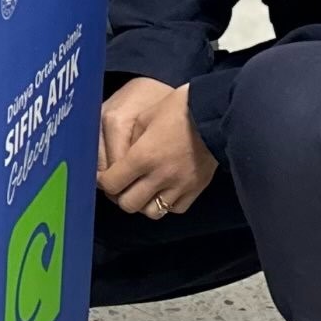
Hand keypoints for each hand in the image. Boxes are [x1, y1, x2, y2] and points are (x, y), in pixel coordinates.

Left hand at [97, 76, 217, 218]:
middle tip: (122, 185)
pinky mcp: (196, 189)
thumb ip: (129, 142)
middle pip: (128, 204)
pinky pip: (175, 209)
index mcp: (143, 156)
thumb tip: (117, 161)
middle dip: (120, 195)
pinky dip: (166, 204)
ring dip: (143, 203)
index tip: (104, 177)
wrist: (217, 112)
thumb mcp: (145, 118)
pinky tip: (164, 191)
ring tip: (143, 190)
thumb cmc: (178, 108)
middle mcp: (160, 175)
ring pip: (151, 212)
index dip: (103, 182)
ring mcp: (180, 185)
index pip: (112, 184)